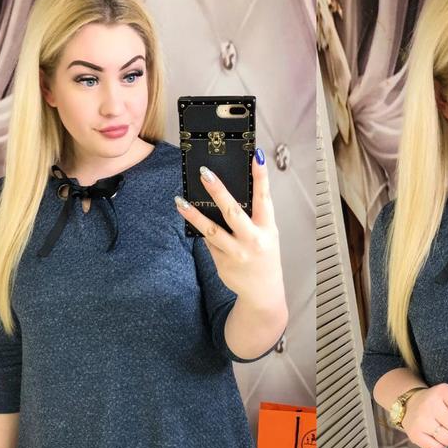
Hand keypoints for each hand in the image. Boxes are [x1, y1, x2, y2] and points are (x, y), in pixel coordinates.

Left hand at [175, 150, 283, 303]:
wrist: (263, 292)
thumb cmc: (264, 256)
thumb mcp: (267, 235)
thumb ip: (253, 217)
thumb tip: (226, 194)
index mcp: (268, 228)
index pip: (264, 198)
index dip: (261, 176)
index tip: (255, 155)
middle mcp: (253, 240)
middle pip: (233, 212)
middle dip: (218, 191)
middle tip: (204, 173)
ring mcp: (237, 252)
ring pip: (212, 230)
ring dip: (194, 214)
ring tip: (179, 201)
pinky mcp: (222, 262)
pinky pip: (208, 242)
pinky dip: (201, 229)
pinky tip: (191, 217)